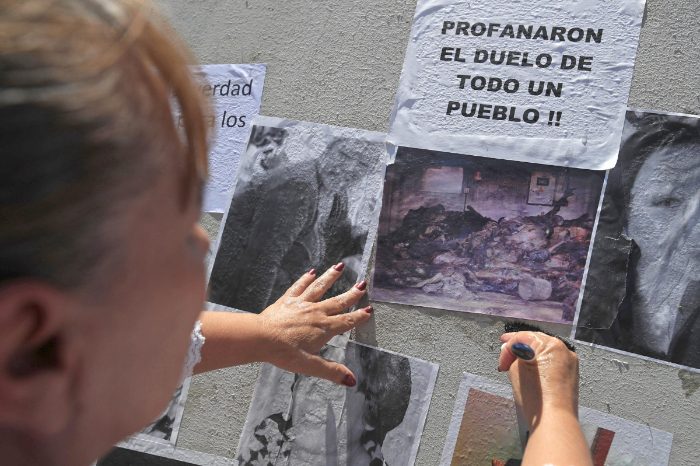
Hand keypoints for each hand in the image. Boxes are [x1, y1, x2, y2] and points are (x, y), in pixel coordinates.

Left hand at [257, 264, 372, 386]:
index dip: (359, 317)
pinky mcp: (287, 300)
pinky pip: (299, 286)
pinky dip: (306, 278)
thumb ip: (332, 371)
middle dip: (352, 294)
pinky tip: (311, 272)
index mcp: (323, 328)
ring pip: (320, 287)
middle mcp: (315, 312)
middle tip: (362, 285)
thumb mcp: (310, 365)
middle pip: (338, 302)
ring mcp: (301, 304)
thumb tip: (351, 380)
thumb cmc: (283, 352)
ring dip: (331, 277)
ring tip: (340, 267)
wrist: (260, 338)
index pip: (346, 321)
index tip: (369, 310)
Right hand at [498, 331, 579, 429]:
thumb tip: (516, 352)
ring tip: (516, 365)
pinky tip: (531, 372)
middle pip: (536, 342)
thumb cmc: (537, 397)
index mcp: (550, 344)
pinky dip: (540, 365)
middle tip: (505, 354)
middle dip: (519, 348)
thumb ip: (515, 355)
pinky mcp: (571, 376)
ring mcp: (569, 364)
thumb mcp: (516, 369)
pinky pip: (552, 363)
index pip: (522, 337)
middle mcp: (564, 350)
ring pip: (545, 353)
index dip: (507, 348)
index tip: (502, 362)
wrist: (554, 420)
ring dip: (529, 356)